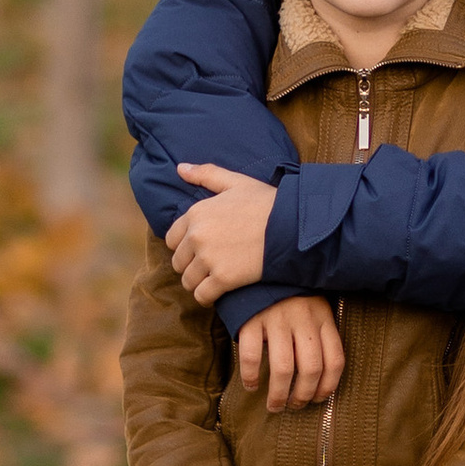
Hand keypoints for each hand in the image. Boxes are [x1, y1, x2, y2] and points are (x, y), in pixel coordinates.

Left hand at [167, 164, 275, 301]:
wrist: (293, 226)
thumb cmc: (267, 203)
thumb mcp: (237, 182)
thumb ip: (206, 174)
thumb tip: (180, 168)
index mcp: (196, 213)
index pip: (172, 239)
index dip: (185, 246)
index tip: (201, 249)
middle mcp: (197, 236)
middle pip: (178, 263)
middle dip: (191, 266)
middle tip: (210, 266)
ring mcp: (209, 259)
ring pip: (188, 281)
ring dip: (199, 283)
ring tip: (214, 280)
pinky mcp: (223, 278)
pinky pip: (202, 296)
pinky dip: (207, 297)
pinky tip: (218, 293)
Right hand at [234, 295, 346, 411]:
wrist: (258, 264)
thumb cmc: (288, 293)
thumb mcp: (312, 306)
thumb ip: (317, 333)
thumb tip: (318, 378)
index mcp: (323, 317)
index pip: (335, 360)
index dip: (328, 387)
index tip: (318, 400)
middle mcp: (303, 319)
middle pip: (311, 369)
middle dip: (303, 396)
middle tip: (293, 406)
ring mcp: (277, 319)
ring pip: (284, 369)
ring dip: (279, 394)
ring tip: (274, 406)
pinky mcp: (251, 319)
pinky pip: (251, 357)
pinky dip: (251, 378)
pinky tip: (252, 386)